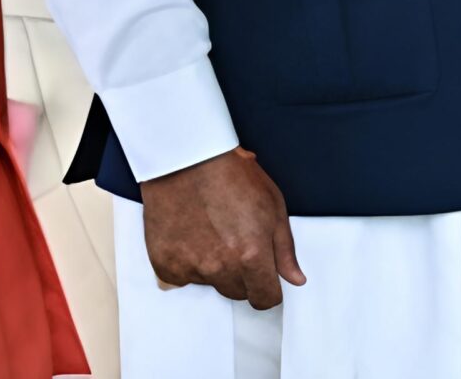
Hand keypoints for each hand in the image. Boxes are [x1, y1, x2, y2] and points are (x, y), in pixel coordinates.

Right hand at [139, 148, 304, 306]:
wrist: (186, 160)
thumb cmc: (232, 176)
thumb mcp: (273, 206)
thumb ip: (284, 250)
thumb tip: (294, 278)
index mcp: (251, 255)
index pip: (265, 299)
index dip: (269, 290)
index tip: (267, 280)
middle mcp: (220, 268)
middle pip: (238, 293)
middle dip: (244, 275)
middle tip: (238, 242)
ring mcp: (190, 269)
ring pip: (211, 284)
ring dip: (216, 268)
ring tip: (214, 233)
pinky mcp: (165, 266)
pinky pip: (182, 279)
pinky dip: (188, 264)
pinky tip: (192, 236)